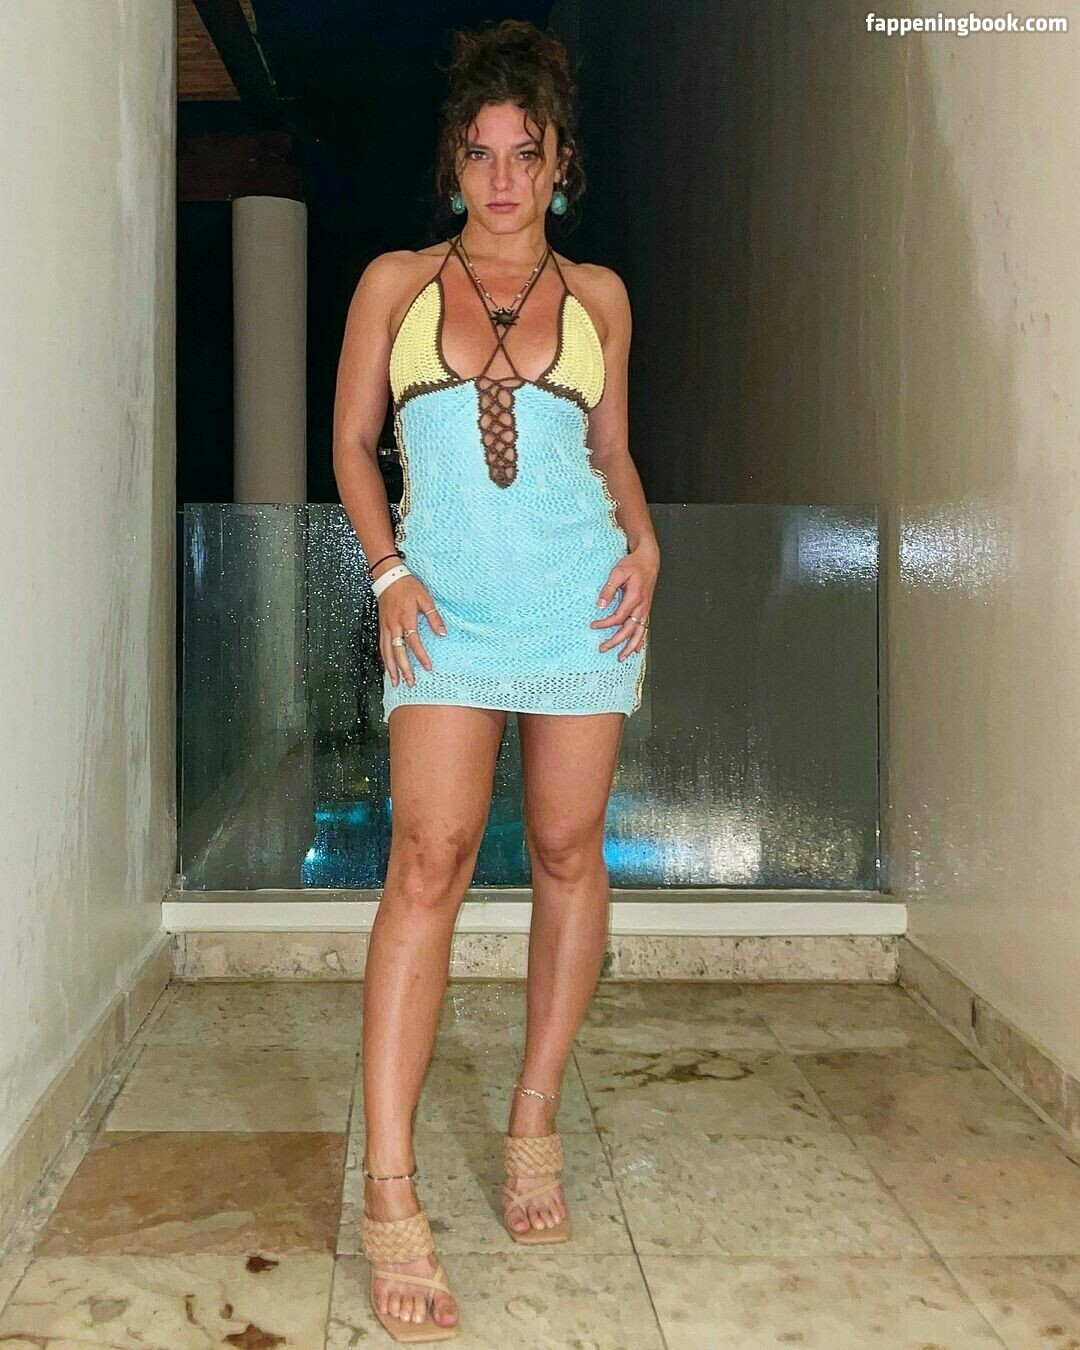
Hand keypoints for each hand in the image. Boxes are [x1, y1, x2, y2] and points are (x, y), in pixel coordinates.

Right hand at [377, 573, 446, 686]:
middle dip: (404, 669)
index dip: (421, 656)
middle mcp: (393, 625)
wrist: (388, 577)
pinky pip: (382, 646)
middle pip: (398, 652)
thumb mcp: (425, 597)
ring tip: (396, 681)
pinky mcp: (381, 626)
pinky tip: (388, 667)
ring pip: (387, 652)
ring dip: (391, 668)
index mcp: (406, 618)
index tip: (428, 667)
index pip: (413, 642)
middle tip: (410, 682)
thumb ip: (433, 616)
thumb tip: (442, 632)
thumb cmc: (407, 586)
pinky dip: (384, 658)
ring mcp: (385, 627)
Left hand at [591, 543, 658, 659]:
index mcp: (634, 598)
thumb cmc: (633, 565)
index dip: (605, 624)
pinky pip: (644, 628)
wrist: (649, 560)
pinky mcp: (646, 609)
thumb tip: (600, 605)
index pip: (618, 617)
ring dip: (630, 647)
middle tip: (602, 648)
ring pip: (639, 633)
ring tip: (622, 657)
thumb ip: (608, 589)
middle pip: (629, 630)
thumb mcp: (617, 572)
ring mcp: (645, 609)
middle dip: (616, 642)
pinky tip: (636, 649)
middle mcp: (641, 607)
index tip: (593, 625)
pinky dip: (641, 640)